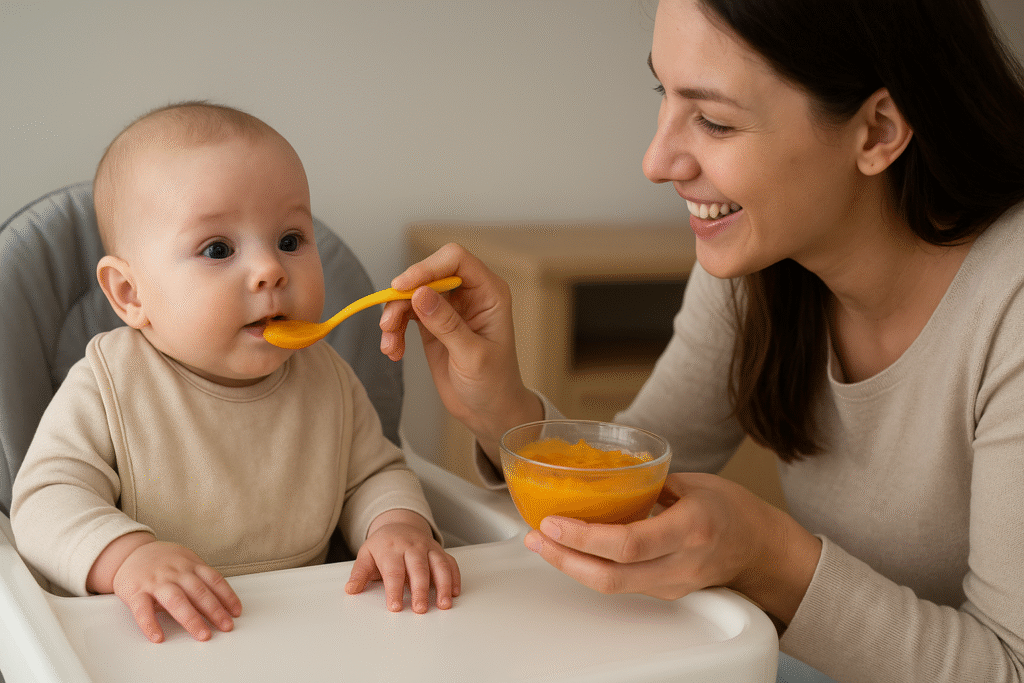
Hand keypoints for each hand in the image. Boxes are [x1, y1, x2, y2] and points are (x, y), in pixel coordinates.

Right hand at [111, 538, 241, 642]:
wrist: (129, 552)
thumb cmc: (162, 561)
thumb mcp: (184, 562)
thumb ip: (199, 580)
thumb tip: (218, 603)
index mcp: (190, 565)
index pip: (214, 580)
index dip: (227, 596)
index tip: (236, 612)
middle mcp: (175, 573)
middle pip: (198, 591)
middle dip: (215, 610)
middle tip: (226, 626)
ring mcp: (155, 582)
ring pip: (176, 600)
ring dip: (191, 619)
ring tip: (203, 635)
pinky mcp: (135, 592)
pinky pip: (142, 610)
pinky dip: (150, 624)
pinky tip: (159, 637)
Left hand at [345, 509, 460, 612]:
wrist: (399, 525)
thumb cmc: (383, 545)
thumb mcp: (366, 555)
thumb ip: (359, 574)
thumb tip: (351, 589)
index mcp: (391, 549)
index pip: (393, 571)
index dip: (394, 590)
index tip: (395, 607)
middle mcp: (412, 546)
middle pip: (418, 568)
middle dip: (420, 590)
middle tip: (420, 609)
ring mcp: (428, 548)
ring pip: (439, 565)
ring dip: (443, 585)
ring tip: (444, 604)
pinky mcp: (440, 551)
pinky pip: (450, 562)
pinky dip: (455, 577)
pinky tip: (454, 592)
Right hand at [379, 243, 541, 457]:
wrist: (488, 411)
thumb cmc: (493, 384)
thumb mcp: (472, 356)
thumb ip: (447, 324)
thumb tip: (420, 293)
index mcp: (489, 293)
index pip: (455, 260)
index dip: (427, 267)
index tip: (402, 287)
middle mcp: (469, 294)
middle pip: (427, 273)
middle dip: (404, 295)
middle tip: (388, 323)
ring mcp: (449, 307)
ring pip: (411, 294)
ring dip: (394, 316)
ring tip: (390, 345)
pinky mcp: (432, 323)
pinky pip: (405, 314)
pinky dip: (394, 330)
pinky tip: (393, 351)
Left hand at [523, 473, 820, 623]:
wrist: (762, 549)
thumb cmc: (732, 510)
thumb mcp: (694, 482)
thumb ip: (649, 483)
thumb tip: (604, 474)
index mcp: (690, 529)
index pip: (629, 544)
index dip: (584, 537)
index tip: (553, 522)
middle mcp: (680, 564)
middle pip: (612, 576)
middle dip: (564, 559)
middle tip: (534, 538)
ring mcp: (673, 584)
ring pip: (612, 586)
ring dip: (571, 566)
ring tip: (542, 544)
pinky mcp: (665, 592)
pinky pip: (621, 584)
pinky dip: (591, 568)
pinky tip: (571, 551)